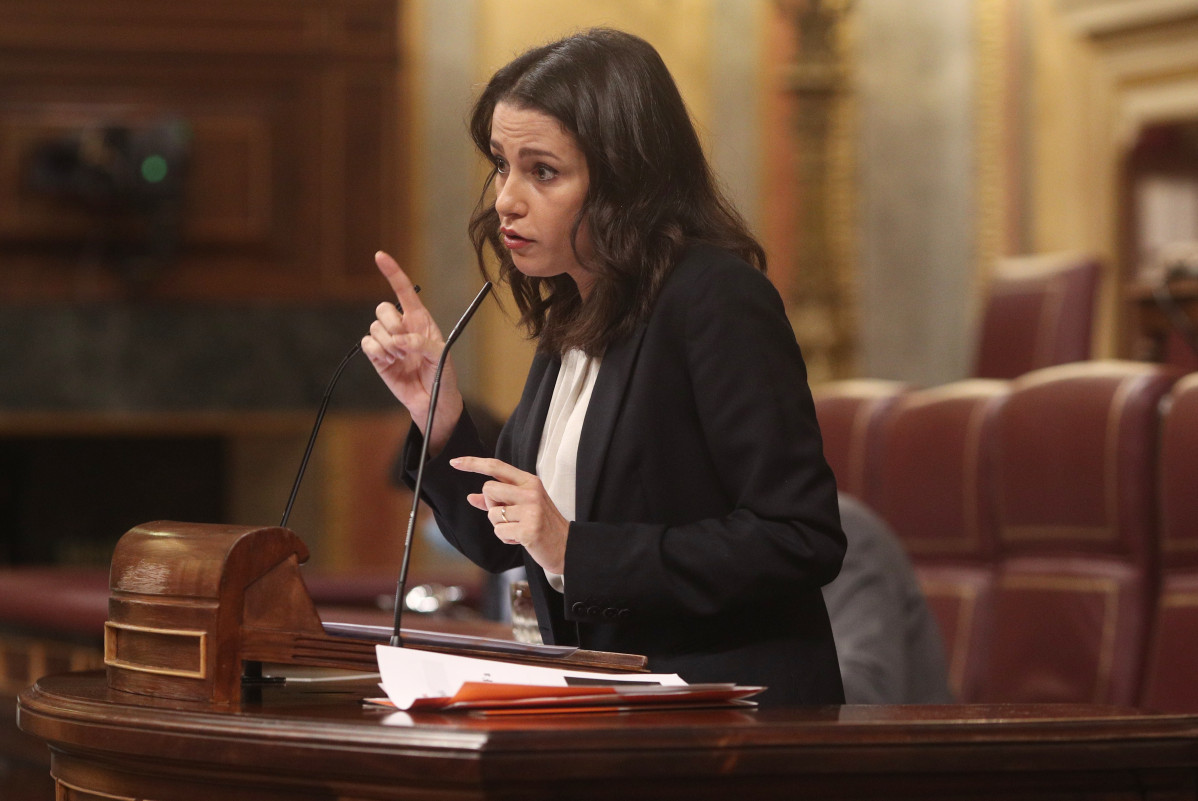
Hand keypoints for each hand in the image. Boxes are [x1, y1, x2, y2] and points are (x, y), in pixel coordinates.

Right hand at [361, 251, 461, 452]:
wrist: (432, 401)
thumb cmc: (441, 375)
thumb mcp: (440, 356)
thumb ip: (421, 344)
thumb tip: (399, 341)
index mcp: (420, 319)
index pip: (404, 290)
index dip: (392, 272)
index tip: (380, 256)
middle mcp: (402, 326)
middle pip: (383, 309)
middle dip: (392, 325)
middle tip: (404, 346)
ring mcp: (388, 340)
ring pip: (375, 327)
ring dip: (388, 345)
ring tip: (401, 359)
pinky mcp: (377, 356)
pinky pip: (367, 344)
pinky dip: (378, 353)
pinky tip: (390, 363)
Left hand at [451, 456, 568, 574]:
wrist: (566, 546)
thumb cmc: (541, 524)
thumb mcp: (522, 506)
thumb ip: (497, 500)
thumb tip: (470, 497)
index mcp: (529, 481)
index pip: (496, 466)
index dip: (473, 463)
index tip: (454, 462)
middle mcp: (531, 492)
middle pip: (488, 489)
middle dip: (491, 504)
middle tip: (508, 515)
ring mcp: (531, 510)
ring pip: (492, 513)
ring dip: (500, 525)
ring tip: (518, 528)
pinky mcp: (529, 529)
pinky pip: (499, 531)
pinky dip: (506, 538)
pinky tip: (521, 538)